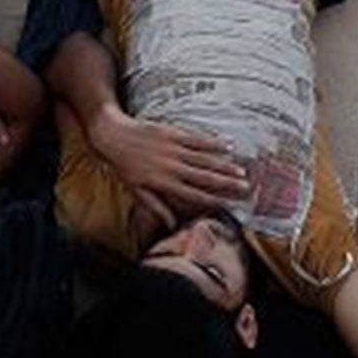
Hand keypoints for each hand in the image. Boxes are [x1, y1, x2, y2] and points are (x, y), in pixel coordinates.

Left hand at [88, 108, 248, 234]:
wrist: (111, 135)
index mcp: (162, 183)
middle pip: (204, 177)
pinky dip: (214, 143)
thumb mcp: (135, 191)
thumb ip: (155, 206)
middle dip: (226, 184)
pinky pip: (197, 139)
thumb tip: (171, 224)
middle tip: (246, 189)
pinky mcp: (173, 133)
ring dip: (225, 165)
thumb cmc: (122, 166)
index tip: (230, 205)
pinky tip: (228, 146)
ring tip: (242, 171)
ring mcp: (173, 149)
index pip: (193, 195)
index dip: (213, 200)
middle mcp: (171, 167)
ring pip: (204, 159)